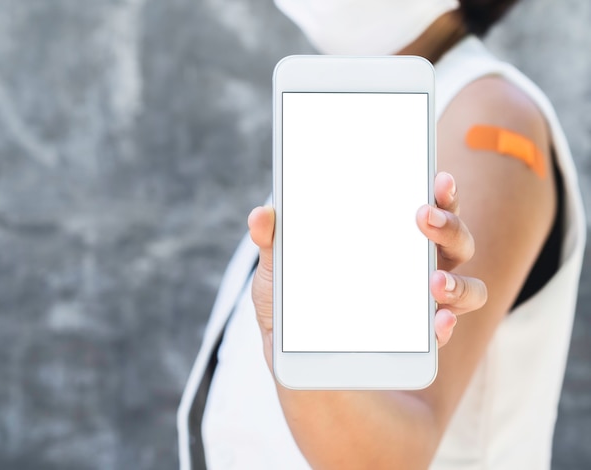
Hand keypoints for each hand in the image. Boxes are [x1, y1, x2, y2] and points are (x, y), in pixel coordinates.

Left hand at [249, 172, 486, 363]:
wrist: (299, 362)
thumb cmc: (294, 307)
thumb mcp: (278, 274)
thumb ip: (273, 243)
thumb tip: (261, 214)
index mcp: (390, 240)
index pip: (427, 208)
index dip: (439, 192)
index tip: (436, 178)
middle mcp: (418, 267)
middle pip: (455, 239)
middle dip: (448, 224)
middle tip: (423, 217)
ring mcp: (424, 304)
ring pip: (466, 285)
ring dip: (457, 281)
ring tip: (433, 283)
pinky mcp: (421, 340)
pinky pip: (446, 329)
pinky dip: (446, 325)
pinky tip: (436, 323)